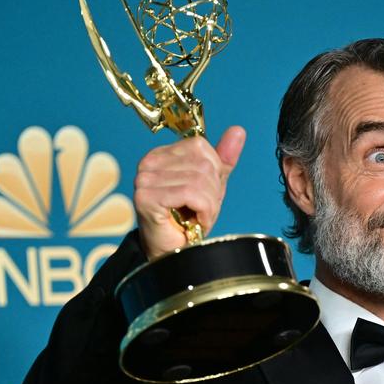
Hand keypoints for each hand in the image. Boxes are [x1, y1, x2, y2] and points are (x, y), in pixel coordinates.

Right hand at [134, 125, 245, 259]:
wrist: (174, 253)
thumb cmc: (188, 219)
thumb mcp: (211, 185)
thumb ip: (223, 158)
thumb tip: (238, 130)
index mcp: (162, 154)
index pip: (201, 147)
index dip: (213, 173)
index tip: (203, 195)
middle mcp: (149, 162)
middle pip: (202, 165)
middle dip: (211, 192)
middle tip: (199, 211)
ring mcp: (145, 178)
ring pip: (200, 180)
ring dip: (207, 205)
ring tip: (196, 217)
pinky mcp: (146, 196)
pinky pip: (192, 194)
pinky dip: (202, 211)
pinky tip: (193, 222)